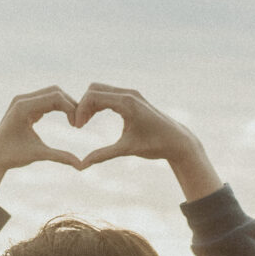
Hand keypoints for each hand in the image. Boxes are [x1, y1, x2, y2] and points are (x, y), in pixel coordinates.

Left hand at [0, 87, 87, 198]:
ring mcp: (22, 100)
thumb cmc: (12, 156)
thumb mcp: (38, 154)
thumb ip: (60, 156)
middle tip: (80, 123)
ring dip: (65, 105)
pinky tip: (67, 119)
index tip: (78, 126)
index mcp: (23, 107)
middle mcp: (22, 99)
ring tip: (75, 122)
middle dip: (70, 105)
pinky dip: (58, 107)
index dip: (71, 108)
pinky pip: (46, 99)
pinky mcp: (25, 104)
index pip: (55, 97)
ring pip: (52, 93)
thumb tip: (81, 165)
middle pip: (55, 92)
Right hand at [74, 82, 224, 200]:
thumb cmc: (155, 145)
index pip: (93, 96)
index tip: (77, 127)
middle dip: (83, 105)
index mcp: (127, 103)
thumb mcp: (127, 150)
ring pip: (101, 90)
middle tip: (78, 125)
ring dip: (90, 104)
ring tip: (84, 123)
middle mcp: (129, 94)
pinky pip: (109, 95)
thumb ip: (103, 155)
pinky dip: (98, 104)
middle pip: (94, 89)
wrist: (177, 140)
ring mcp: (131, 94)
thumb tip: (82, 165)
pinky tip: (93, 118)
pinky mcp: (132, 98)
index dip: (80, 110)